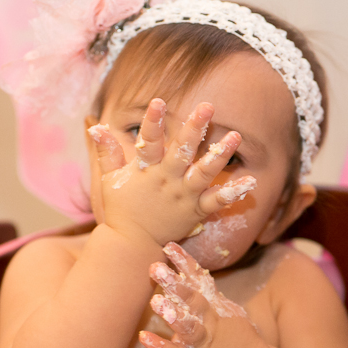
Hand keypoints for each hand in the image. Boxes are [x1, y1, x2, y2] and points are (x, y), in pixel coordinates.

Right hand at [88, 99, 255, 246]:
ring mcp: (183, 196)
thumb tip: (96, 126)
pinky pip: (217, 202)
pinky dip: (233, 193)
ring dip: (220, 154)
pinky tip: (250, 182)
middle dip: (194, 128)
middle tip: (207, 106)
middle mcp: (167, 181)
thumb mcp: (109, 180)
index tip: (158, 101)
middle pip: (181, 151)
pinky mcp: (195, 212)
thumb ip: (107, 153)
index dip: (152, 122)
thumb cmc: (120, 211)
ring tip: (235, 136)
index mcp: (146, 171)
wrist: (131, 246)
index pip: (148, 141)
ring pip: (203, 173)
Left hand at [138, 243, 265, 347]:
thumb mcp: (226, 310)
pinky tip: (144, 337)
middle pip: (193, 300)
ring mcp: (202, 342)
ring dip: (172, 314)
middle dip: (175, 284)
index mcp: (213, 306)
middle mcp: (208, 321)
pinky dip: (161, 346)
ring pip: (188, 327)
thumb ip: (207, 292)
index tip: (169, 246)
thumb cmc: (236, 337)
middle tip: (156, 268)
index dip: (184, 263)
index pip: (199, 280)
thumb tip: (188, 271)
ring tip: (155, 301)